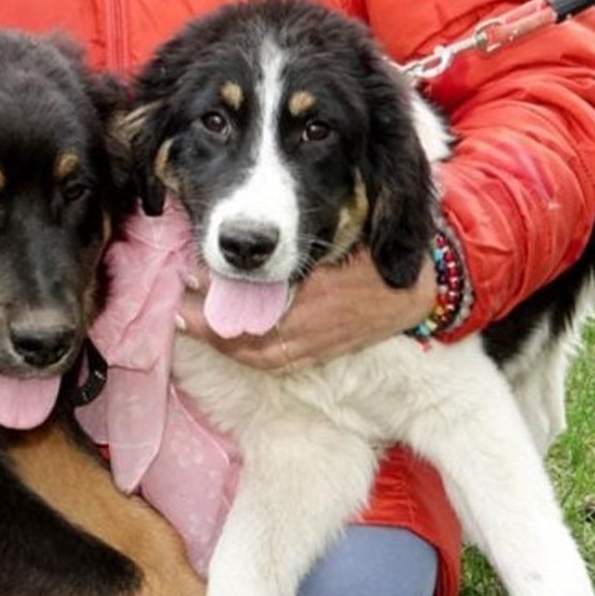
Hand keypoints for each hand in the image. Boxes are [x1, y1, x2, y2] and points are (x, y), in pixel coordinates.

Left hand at [176, 249, 435, 370]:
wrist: (417, 290)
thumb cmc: (373, 252)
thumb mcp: (337, 234)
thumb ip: (296, 240)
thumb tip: (246, 232)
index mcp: (313, 296)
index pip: (251, 305)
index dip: (215, 296)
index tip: (189, 276)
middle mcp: (310, 328)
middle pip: (244, 338)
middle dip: (206, 324)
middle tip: (177, 305)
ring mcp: (315, 346)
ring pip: (255, 355)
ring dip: (219, 341)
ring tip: (189, 322)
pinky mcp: (319, 355)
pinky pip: (272, 363)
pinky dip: (243, 353)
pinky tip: (222, 339)